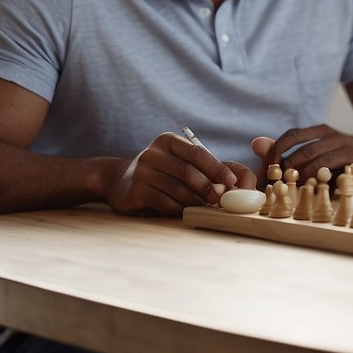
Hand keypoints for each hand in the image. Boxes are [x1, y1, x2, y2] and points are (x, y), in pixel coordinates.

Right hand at [106, 132, 248, 215]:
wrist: (119, 180)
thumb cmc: (161, 171)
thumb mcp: (177, 160)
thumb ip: (200, 166)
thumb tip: (233, 182)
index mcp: (168, 141)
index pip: (197, 152)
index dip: (217, 167)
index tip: (231, 181)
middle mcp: (153, 153)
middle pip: (187, 171)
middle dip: (208, 186)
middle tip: (222, 199)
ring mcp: (141, 172)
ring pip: (177, 188)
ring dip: (196, 200)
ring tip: (207, 207)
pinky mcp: (135, 191)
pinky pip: (164, 202)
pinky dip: (179, 208)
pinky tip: (186, 211)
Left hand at [253, 125, 352, 181]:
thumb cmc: (341, 162)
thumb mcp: (315, 155)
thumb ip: (286, 151)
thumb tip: (256, 144)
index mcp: (321, 131)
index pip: (292, 135)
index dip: (277, 150)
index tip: (268, 168)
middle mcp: (333, 135)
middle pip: (303, 149)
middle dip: (287, 168)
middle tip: (277, 185)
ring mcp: (346, 147)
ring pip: (316, 158)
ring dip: (300, 175)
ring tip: (291, 188)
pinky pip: (333, 168)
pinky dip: (317, 179)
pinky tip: (310, 188)